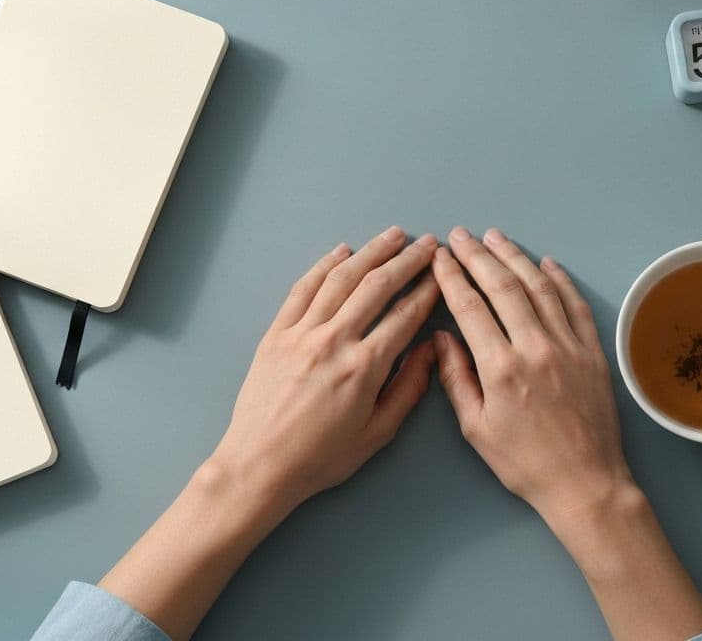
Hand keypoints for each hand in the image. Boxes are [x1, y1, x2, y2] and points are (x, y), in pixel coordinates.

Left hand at [212, 225, 440, 510]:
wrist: (259, 465)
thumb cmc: (320, 458)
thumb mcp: (377, 433)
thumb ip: (409, 388)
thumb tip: (432, 350)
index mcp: (364, 367)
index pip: (405, 316)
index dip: (428, 291)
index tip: (442, 275)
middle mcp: (334, 341)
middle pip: (377, 286)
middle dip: (407, 261)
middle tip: (427, 244)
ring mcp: (301, 333)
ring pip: (341, 279)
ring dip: (371, 252)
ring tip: (393, 236)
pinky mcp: (276, 333)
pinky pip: (303, 289)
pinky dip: (323, 265)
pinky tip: (342, 251)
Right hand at [431, 226, 632, 520]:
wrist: (585, 483)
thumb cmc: (524, 463)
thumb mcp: (476, 429)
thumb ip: (456, 378)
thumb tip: (442, 337)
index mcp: (500, 368)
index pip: (470, 307)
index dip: (452, 277)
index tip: (439, 257)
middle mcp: (535, 348)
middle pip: (503, 287)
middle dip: (478, 256)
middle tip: (461, 235)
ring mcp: (569, 346)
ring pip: (539, 287)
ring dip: (515, 257)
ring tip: (496, 238)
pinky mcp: (594, 351)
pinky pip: (575, 304)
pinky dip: (559, 280)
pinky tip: (545, 263)